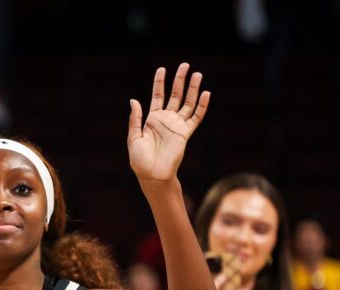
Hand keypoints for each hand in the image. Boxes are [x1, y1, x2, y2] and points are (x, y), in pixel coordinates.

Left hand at [127, 63, 209, 182]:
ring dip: (192, 89)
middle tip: (185, 65)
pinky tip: (206, 94)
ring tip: (197, 74)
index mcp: (152, 119)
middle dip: (179, 80)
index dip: (159, 82)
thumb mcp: (133, 137)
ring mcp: (177, 126)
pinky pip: (196, 117)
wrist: (152, 175)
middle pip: (175, 95)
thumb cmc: (140, 160)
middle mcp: (166, 120)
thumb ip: (135, 119)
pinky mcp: (185, 133)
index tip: (162, 69)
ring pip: (187, 103)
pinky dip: (201, 106)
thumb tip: (133, 100)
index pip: (157, 96)